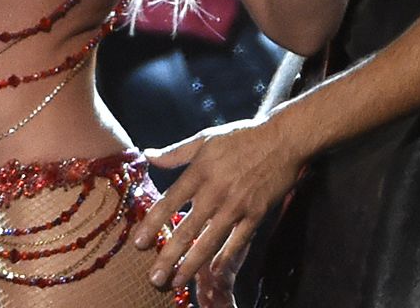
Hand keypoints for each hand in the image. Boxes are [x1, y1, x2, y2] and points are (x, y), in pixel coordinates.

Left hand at [130, 113, 305, 293]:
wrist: (281, 139)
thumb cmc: (240, 137)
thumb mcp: (204, 139)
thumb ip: (175, 152)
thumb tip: (146, 155)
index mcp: (199, 171)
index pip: (169, 202)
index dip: (152, 224)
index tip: (138, 243)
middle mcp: (215, 191)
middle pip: (187, 229)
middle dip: (169, 256)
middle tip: (155, 278)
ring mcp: (237, 205)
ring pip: (210, 241)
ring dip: (192, 264)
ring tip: (177, 281)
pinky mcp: (256, 214)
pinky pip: (238, 241)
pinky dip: (225, 258)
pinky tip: (213, 272)